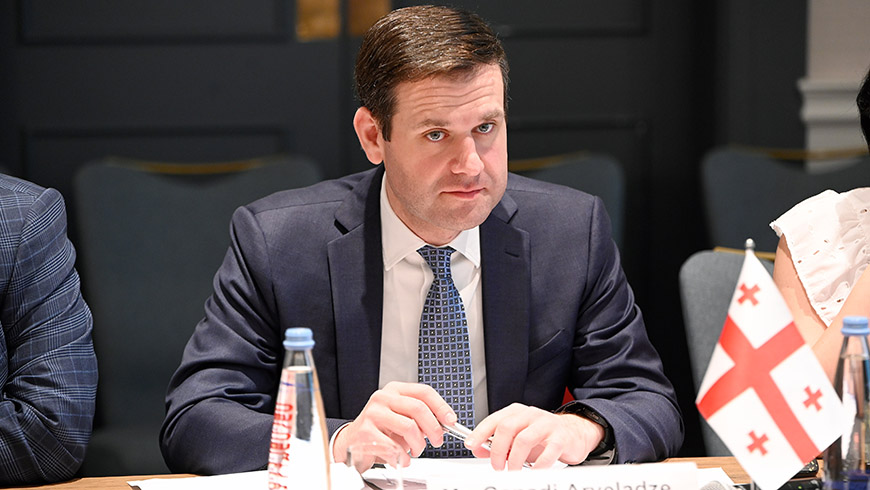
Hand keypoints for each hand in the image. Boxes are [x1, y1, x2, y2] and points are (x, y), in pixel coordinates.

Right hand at [333, 381, 456, 470]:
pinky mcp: (366, 432)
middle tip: (437, 441)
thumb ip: (420, 416)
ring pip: (409, 427)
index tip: (451, 420)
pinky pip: (394, 446)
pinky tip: (403, 459)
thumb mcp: (401, 417)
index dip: (441, 406)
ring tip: (416, 451)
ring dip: (418, 445)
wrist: (352, 441)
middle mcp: (383, 398)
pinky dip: (404, 457)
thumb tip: (444, 422)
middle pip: (418, 408)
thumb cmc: (381, 429)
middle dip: (433, 428)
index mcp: (394, 390)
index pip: (424, 391)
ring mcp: (373, 413)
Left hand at [466, 403, 603, 470]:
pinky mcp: (560, 437)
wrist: (573, 432)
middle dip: (498, 450)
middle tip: (497, 466)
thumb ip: (497, 443)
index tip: (471, 444)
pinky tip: (533, 472)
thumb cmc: (542, 436)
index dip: (480, 433)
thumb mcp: (517, 437)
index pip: (494, 420)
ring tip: (513, 471)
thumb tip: (477, 449)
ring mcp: (546, 424)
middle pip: (506, 427)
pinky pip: (547, 453)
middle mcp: (530, 415)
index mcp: (517, 412)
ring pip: (523, 440)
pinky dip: (537, 466)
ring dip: (515, 460)